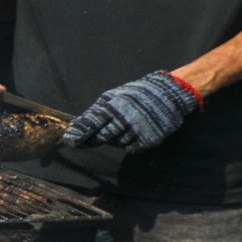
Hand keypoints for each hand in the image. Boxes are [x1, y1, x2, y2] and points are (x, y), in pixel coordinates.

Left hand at [61, 71, 201, 150]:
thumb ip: (99, 110)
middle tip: (93, 136)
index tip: (70, 140)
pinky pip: (131, 148)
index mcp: (113, 106)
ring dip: (115, 138)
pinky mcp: (149, 140)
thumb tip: (79, 123)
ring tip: (124, 125)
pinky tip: (134, 131)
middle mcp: (124, 119)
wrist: (171, 94)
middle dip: (95, 138)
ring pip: (116, 143)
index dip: (79, 133)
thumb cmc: (139, 94)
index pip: (91, 123)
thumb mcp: (116, 95)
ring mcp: (137, 131)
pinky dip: (129, 142)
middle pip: (102, 136)